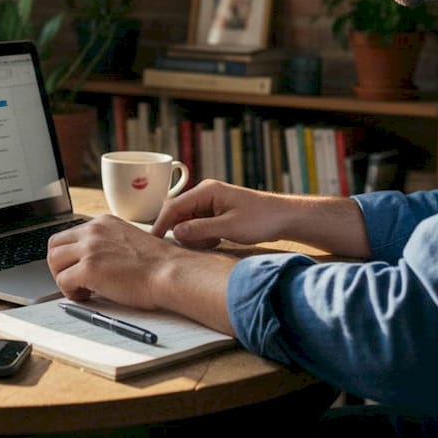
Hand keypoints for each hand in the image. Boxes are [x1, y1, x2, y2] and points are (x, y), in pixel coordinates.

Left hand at [47, 214, 182, 308]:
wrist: (170, 273)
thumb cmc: (157, 265)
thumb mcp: (127, 241)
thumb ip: (106, 245)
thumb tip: (87, 261)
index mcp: (103, 223)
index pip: (69, 235)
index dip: (69, 256)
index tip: (77, 268)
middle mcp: (93, 231)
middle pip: (54, 245)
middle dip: (59, 265)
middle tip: (73, 280)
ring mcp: (90, 248)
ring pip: (54, 261)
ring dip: (63, 278)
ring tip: (81, 289)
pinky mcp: (89, 268)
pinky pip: (62, 281)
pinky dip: (70, 292)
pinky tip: (87, 296)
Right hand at [150, 179, 277, 248]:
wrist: (284, 217)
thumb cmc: (261, 219)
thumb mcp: (229, 227)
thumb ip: (200, 229)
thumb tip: (176, 232)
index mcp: (206, 191)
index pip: (173, 206)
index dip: (161, 224)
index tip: (153, 242)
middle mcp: (205, 193)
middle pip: (179, 214)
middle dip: (183, 232)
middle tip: (195, 246)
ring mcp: (210, 202)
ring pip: (188, 221)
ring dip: (195, 236)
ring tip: (214, 242)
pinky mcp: (216, 212)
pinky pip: (199, 224)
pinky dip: (204, 235)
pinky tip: (218, 240)